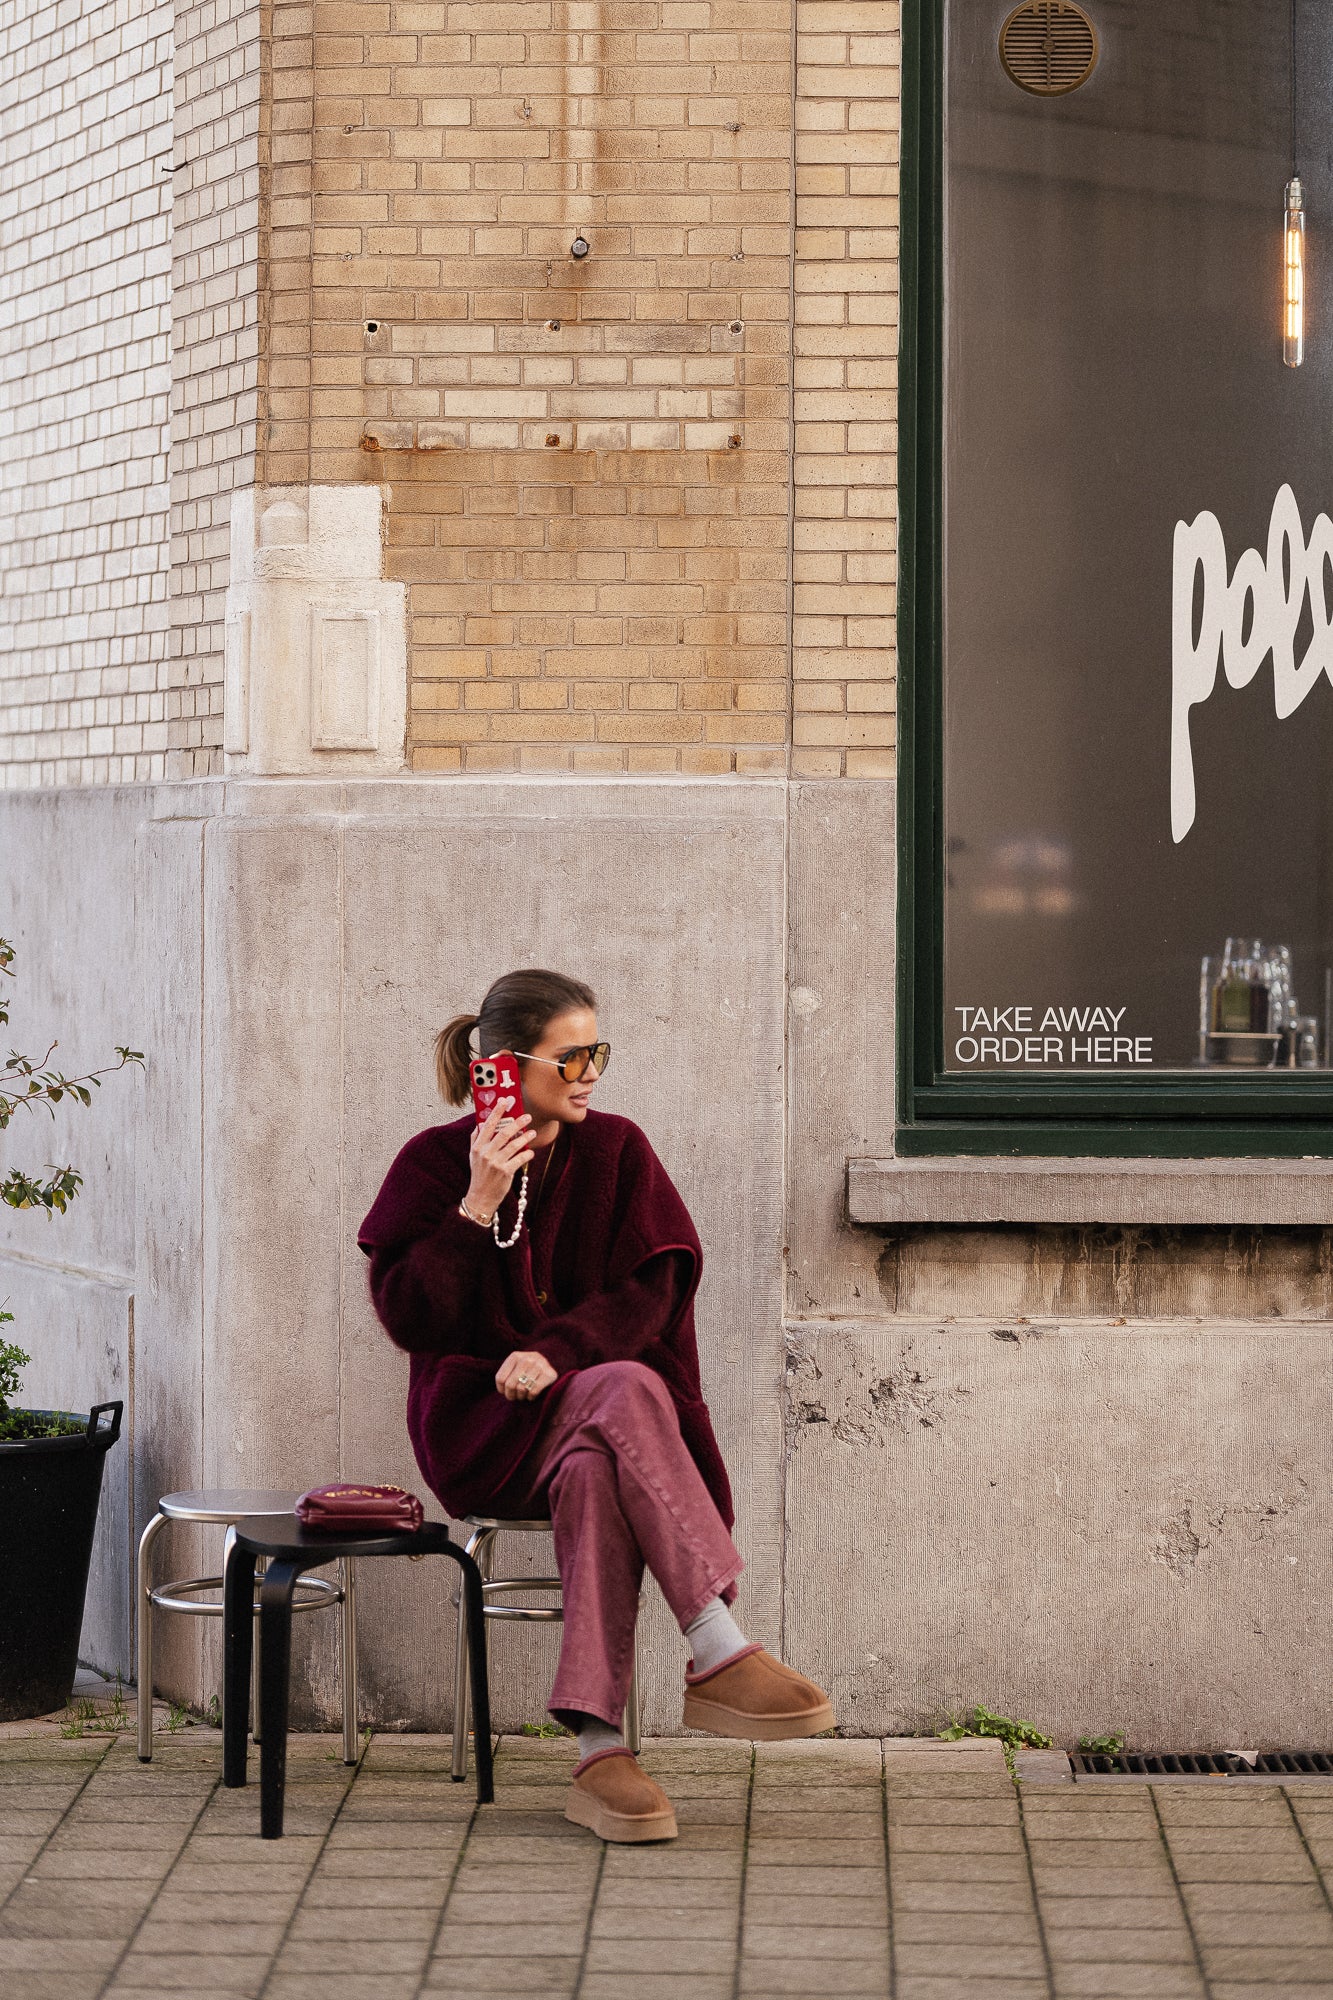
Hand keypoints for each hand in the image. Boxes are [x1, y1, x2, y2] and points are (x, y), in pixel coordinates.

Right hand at [465, 1104, 534, 1221]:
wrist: (480, 1197)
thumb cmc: (479, 1176)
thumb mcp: (473, 1157)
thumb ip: (476, 1140)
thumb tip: (480, 1124)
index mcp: (478, 1147)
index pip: (488, 1125)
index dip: (497, 1112)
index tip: (504, 1101)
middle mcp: (486, 1153)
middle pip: (503, 1133)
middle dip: (517, 1123)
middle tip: (527, 1116)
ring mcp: (496, 1163)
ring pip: (514, 1145)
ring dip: (525, 1137)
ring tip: (532, 1132)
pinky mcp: (505, 1172)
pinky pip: (520, 1159)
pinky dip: (527, 1154)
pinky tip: (531, 1152)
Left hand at [496, 1350, 557, 1401]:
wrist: (556, 1361)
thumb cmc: (529, 1370)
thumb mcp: (516, 1367)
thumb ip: (507, 1375)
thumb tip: (502, 1390)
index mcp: (515, 1356)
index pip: (500, 1378)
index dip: (501, 1389)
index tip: (505, 1392)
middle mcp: (527, 1358)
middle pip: (510, 1384)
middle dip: (511, 1395)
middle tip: (515, 1397)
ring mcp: (539, 1365)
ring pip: (521, 1389)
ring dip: (521, 1397)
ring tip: (523, 1396)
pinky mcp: (549, 1374)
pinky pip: (533, 1391)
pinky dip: (531, 1397)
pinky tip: (531, 1396)